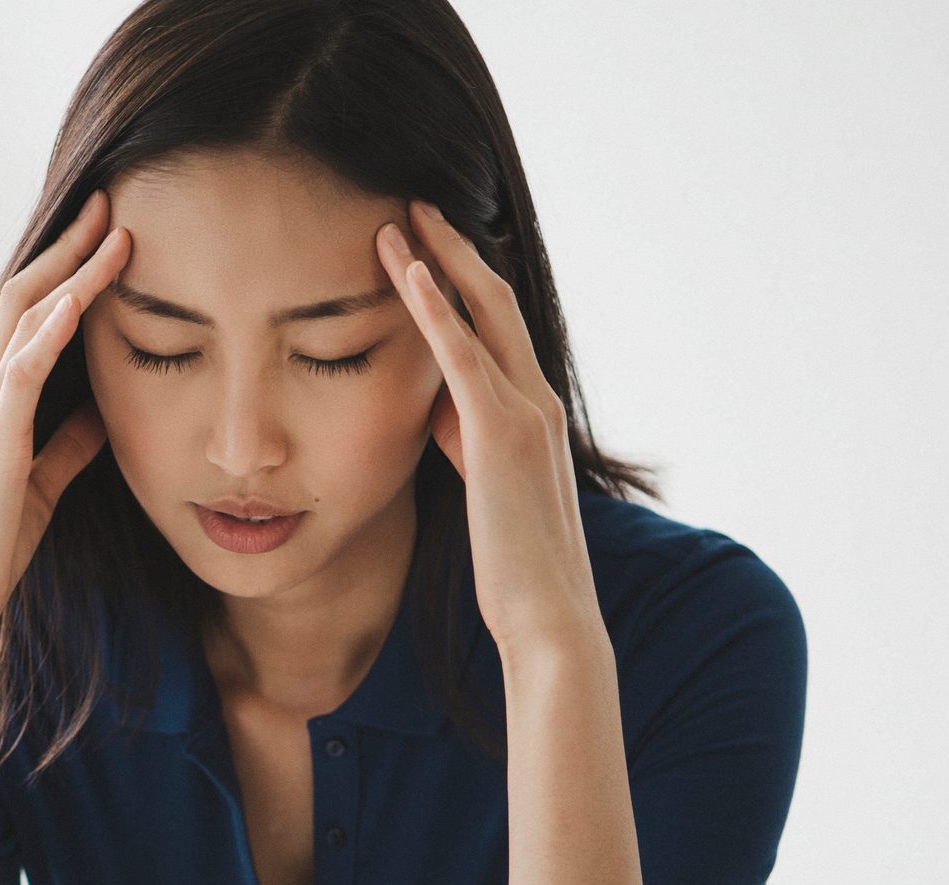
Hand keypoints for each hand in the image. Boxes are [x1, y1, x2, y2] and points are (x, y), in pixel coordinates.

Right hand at [0, 189, 131, 652]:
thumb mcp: (44, 485)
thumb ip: (69, 443)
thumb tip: (103, 410)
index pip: (28, 319)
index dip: (65, 272)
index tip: (104, 235)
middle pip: (24, 298)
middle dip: (68, 248)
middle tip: (109, 203)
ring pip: (24, 320)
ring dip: (71, 272)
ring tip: (113, 231)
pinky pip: (22, 373)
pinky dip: (51, 331)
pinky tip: (80, 298)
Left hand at [374, 200, 601, 651]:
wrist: (549, 617)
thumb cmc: (515, 569)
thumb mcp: (484, 490)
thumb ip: (466, 443)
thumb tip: (436, 412)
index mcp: (533, 415)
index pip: (500, 329)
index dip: (466, 281)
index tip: (430, 243)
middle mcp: (536, 401)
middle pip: (495, 300)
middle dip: (454, 248)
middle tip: (415, 204)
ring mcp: (523, 413)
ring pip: (480, 312)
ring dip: (438, 259)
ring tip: (399, 216)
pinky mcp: (498, 434)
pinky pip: (462, 356)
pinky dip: (435, 308)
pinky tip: (406, 269)